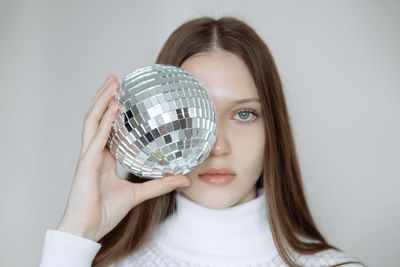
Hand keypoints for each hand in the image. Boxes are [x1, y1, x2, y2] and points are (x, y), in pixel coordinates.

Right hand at [56, 74, 190, 241]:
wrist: (88, 228)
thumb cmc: (106, 212)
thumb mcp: (139, 194)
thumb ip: (160, 184)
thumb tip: (184, 179)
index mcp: (104, 158)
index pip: (107, 128)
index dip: (113, 111)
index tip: (124, 97)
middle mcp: (94, 152)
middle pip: (97, 118)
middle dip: (105, 97)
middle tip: (116, 80)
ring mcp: (88, 155)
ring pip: (93, 120)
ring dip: (102, 100)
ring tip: (112, 83)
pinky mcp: (86, 162)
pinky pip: (97, 137)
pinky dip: (105, 120)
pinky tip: (113, 106)